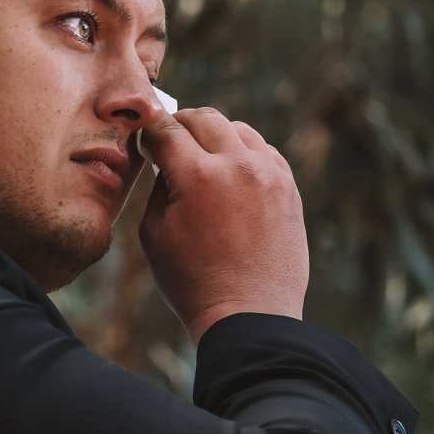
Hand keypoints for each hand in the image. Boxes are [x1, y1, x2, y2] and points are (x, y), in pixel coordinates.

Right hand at [138, 108, 308, 343]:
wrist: (249, 315)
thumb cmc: (193, 281)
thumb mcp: (154, 233)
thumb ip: (158, 186)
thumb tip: (164, 159)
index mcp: (197, 176)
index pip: (167, 129)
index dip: (149, 130)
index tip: (145, 137)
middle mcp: (237, 166)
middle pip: (205, 118)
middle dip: (181, 124)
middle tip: (170, 139)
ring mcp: (269, 175)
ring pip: (239, 129)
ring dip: (216, 136)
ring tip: (203, 156)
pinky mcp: (288, 189)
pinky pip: (264, 152)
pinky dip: (244, 154)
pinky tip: (232, 173)